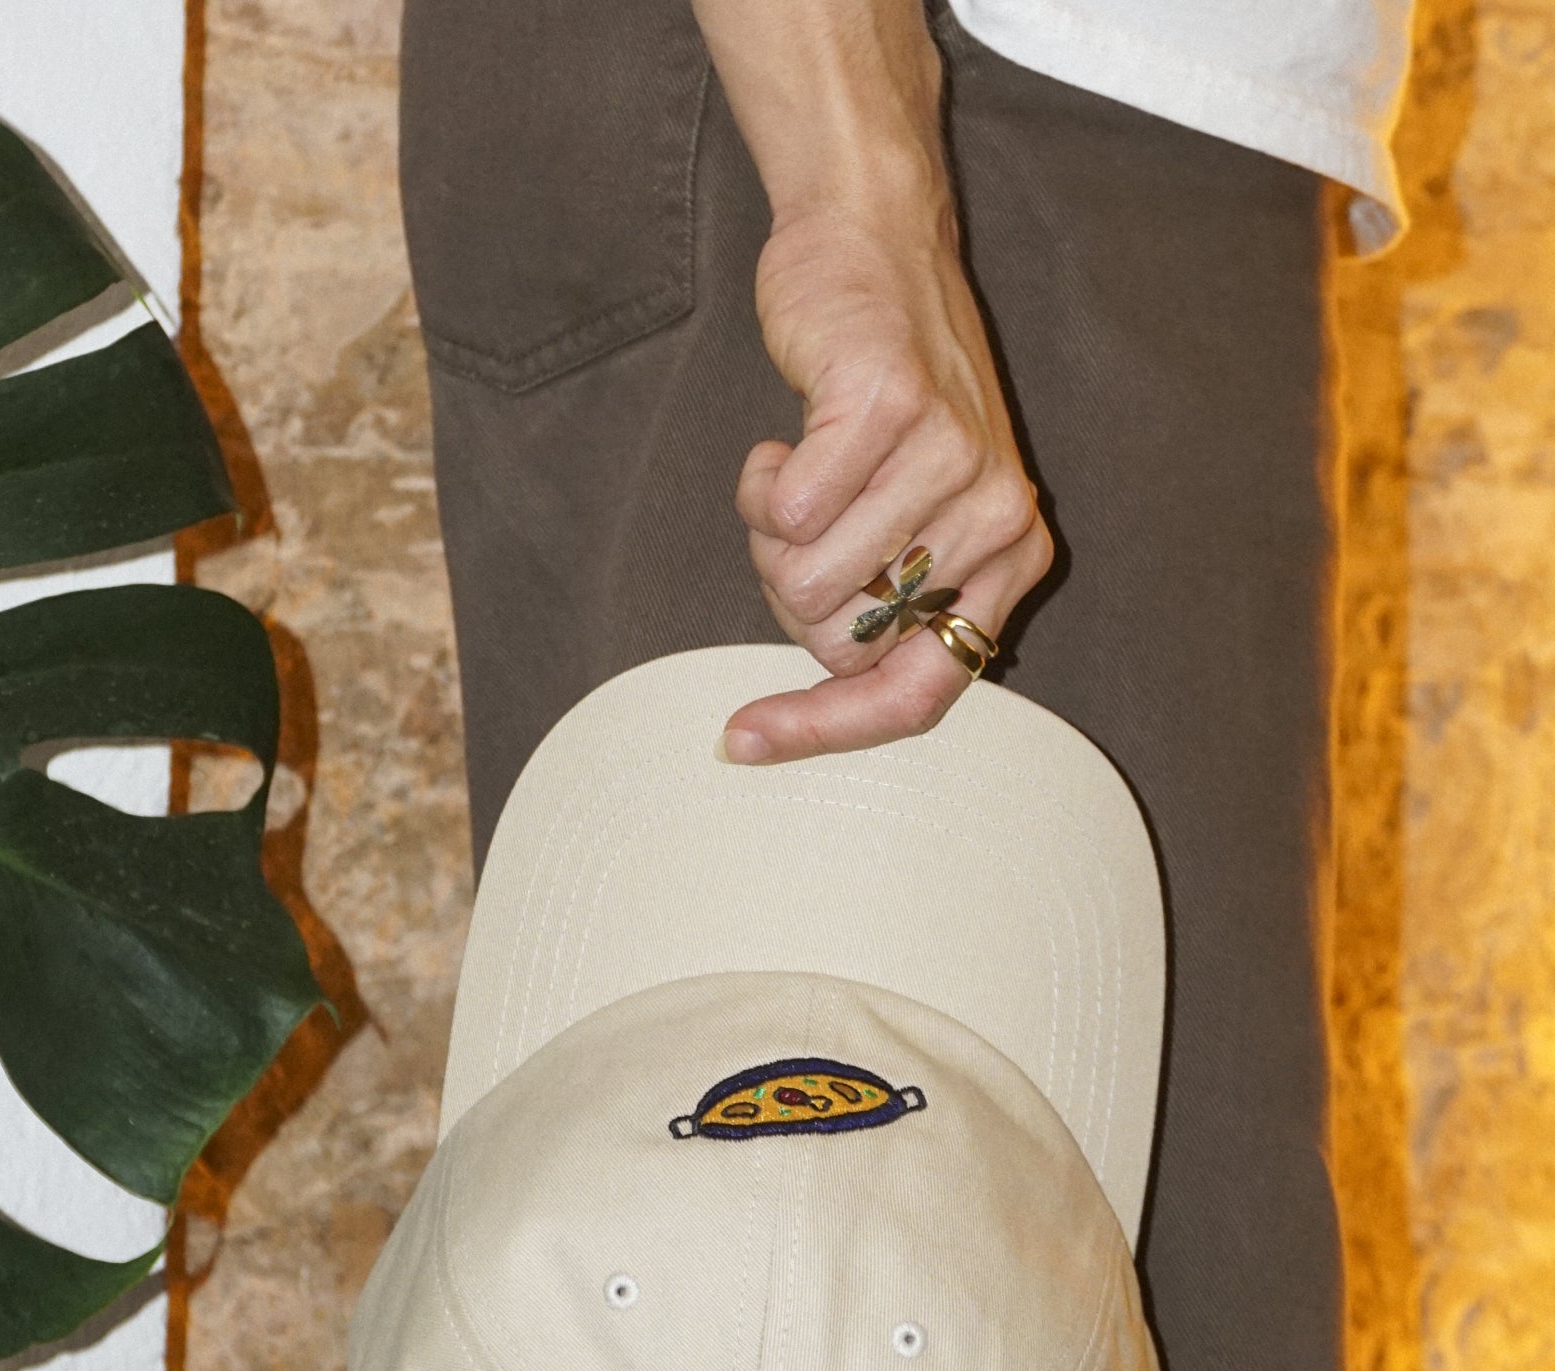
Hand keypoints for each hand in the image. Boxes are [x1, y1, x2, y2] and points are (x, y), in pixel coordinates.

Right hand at [720, 195, 1051, 763]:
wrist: (875, 244)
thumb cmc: (880, 390)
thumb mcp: (914, 507)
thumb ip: (891, 598)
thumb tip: (823, 692)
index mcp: (1011, 562)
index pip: (916, 696)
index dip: (824, 729)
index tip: (745, 739)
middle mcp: (997, 521)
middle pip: (836, 644)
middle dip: (790, 592)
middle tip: (806, 515)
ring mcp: (951, 465)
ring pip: (802, 581)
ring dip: (771, 531)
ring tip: (802, 469)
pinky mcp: (892, 411)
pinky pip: (786, 512)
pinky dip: (761, 482)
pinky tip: (787, 439)